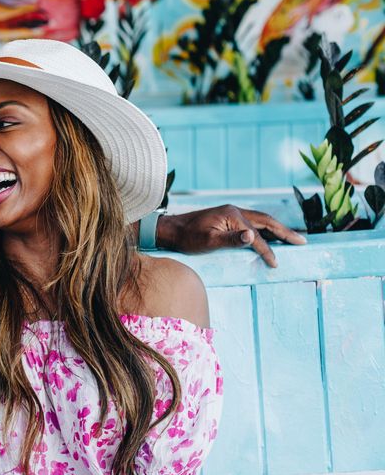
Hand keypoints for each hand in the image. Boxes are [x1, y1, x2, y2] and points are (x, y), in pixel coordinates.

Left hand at [157, 205, 306, 267]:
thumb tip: (252, 237)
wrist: (170, 229)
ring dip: (277, 229)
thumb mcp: (207, 242)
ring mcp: (232, 213)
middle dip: (285, 232)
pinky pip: (253, 222)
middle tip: (303, 242)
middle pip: (267, 221)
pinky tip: (269, 235)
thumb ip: (230, 240)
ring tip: (292, 238)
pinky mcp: (228, 217)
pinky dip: (265, 228)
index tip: (276, 264)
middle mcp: (235, 211)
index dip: (267, 251)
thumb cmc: (187, 238)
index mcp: (233, 215)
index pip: (257, 236)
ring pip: (262, 220)